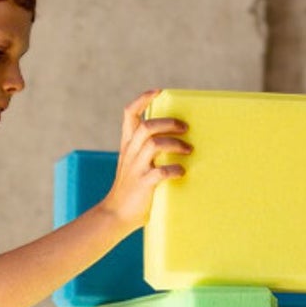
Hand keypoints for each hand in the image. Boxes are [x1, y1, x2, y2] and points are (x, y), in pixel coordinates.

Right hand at [100, 89, 191, 232]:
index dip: (143, 99)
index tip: (158, 91)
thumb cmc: (130, 190)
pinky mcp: (143, 184)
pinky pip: (161, 172)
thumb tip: (172, 143)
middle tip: (185, 128)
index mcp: (127, 145)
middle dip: (169, 123)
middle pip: (148, 126)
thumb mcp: (133, 165)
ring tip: (189, 150)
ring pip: (154, 144)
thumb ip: (145, 152)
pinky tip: (181, 173)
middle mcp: (130, 153)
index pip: (130, 114)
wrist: (116, 215)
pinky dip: (174, 170)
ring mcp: (136, 168)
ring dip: (175, 144)